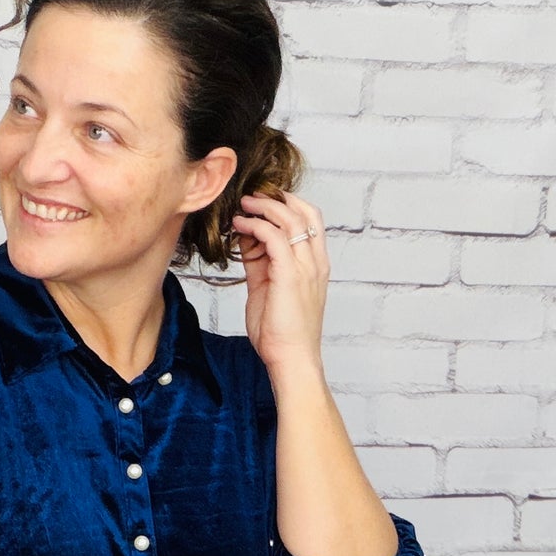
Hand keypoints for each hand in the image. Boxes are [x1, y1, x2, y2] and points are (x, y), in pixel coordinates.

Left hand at [229, 188, 328, 377]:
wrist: (291, 359)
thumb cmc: (281, 332)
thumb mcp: (268, 289)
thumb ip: (261, 264)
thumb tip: (247, 241)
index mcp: (315, 265)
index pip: (311, 221)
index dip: (288, 205)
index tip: (263, 203)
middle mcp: (315, 262)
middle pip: (306, 212)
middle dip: (278, 198)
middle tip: (253, 196)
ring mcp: (305, 267)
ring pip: (290, 219)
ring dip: (264, 207)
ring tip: (243, 204)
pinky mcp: (290, 274)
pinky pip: (274, 236)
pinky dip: (255, 225)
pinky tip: (240, 225)